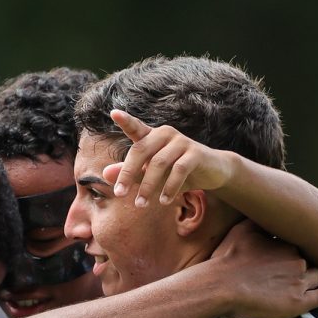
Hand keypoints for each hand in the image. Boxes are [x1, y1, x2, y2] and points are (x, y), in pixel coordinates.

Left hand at [104, 109, 236, 207]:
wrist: (212, 172)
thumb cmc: (176, 171)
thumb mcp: (151, 173)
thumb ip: (129, 172)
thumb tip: (105, 174)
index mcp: (152, 136)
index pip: (136, 127)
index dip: (125, 120)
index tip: (113, 113)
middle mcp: (165, 134)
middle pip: (140, 150)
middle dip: (128, 173)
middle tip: (119, 194)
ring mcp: (181, 141)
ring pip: (158, 163)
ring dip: (148, 186)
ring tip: (141, 204)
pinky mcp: (195, 153)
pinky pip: (179, 170)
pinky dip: (169, 187)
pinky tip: (163, 201)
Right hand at [207, 219, 317, 317]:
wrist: (219, 287)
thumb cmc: (226, 259)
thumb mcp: (241, 230)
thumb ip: (259, 220)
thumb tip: (267, 208)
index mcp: (286, 243)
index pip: (297, 243)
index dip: (291, 249)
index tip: (284, 253)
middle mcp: (297, 260)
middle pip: (308, 260)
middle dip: (301, 264)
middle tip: (289, 270)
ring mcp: (300, 282)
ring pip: (317, 276)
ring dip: (313, 277)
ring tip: (307, 281)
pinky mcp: (299, 303)